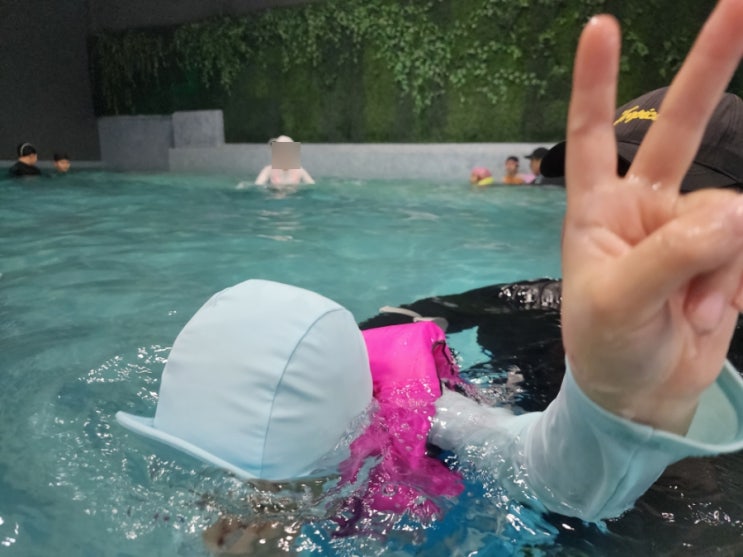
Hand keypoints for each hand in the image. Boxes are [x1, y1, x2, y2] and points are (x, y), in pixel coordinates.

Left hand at [561, 1, 742, 434]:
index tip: (601, 27)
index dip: (595, 83)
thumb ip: (671, 254)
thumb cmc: (608, 348)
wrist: (643, 395)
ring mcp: (690, 227)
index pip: (591, 134)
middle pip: (679, 128)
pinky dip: (735, 277)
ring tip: (688, 307)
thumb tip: (733, 208)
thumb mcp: (620, 304)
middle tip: (739, 3)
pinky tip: (709, 308)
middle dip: (709, 68)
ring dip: (717, 263)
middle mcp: (645, 205)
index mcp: (598, 209)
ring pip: (729, 210)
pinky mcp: (726, 253)